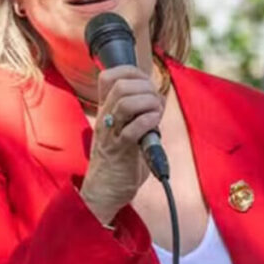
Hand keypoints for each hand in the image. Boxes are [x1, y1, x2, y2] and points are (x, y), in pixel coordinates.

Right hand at [79, 65, 164, 224]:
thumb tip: (158, 98)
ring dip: (148, 103)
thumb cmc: (119, 161)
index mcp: (105, 111)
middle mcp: (105, 118)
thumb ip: (137, 114)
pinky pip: (132, 129)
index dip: (132, 72)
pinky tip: (154, 125)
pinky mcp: (120, 151)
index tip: (147, 83)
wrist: (104, 192)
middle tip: (156, 103)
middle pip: (120, 85)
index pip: (108, 76)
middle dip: (146, 87)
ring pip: (125, 102)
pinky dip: (148, 121)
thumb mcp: (124, 130)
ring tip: (156, 114)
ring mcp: (110, 134)